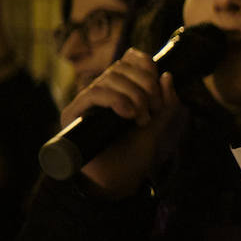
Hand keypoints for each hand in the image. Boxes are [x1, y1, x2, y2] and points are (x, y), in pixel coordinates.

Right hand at [62, 47, 179, 197]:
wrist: (117, 181)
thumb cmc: (135, 154)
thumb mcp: (158, 126)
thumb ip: (166, 104)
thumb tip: (167, 75)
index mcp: (122, 89)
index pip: (129, 59)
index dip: (145, 64)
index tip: (158, 82)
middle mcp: (103, 91)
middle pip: (122, 67)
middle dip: (145, 85)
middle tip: (154, 110)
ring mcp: (87, 101)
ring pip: (110, 78)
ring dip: (133, 96)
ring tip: (141, 119)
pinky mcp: (74, 114)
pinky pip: (93, 93)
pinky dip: (115, 99)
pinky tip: (128, 114)